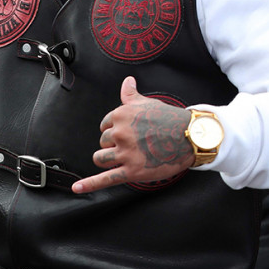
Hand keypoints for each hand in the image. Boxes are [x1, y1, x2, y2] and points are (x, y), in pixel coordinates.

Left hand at [72, 76, 193, 193]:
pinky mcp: (131, 171)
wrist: (191, 137)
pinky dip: (90, 184)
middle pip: (103, 142)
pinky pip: (105, 178)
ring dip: (110, 158)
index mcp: (121, 115)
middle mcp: (120, 133)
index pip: (104, 126)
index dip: (116, 130)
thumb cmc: (171, 119)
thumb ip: (131, 95)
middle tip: (136, 144)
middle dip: (115, 144)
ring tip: (126, 157)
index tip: (130, 133)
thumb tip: (127, 81)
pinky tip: (77, 188)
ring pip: (101, 158)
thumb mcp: (149, 103)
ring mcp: (125, 153)